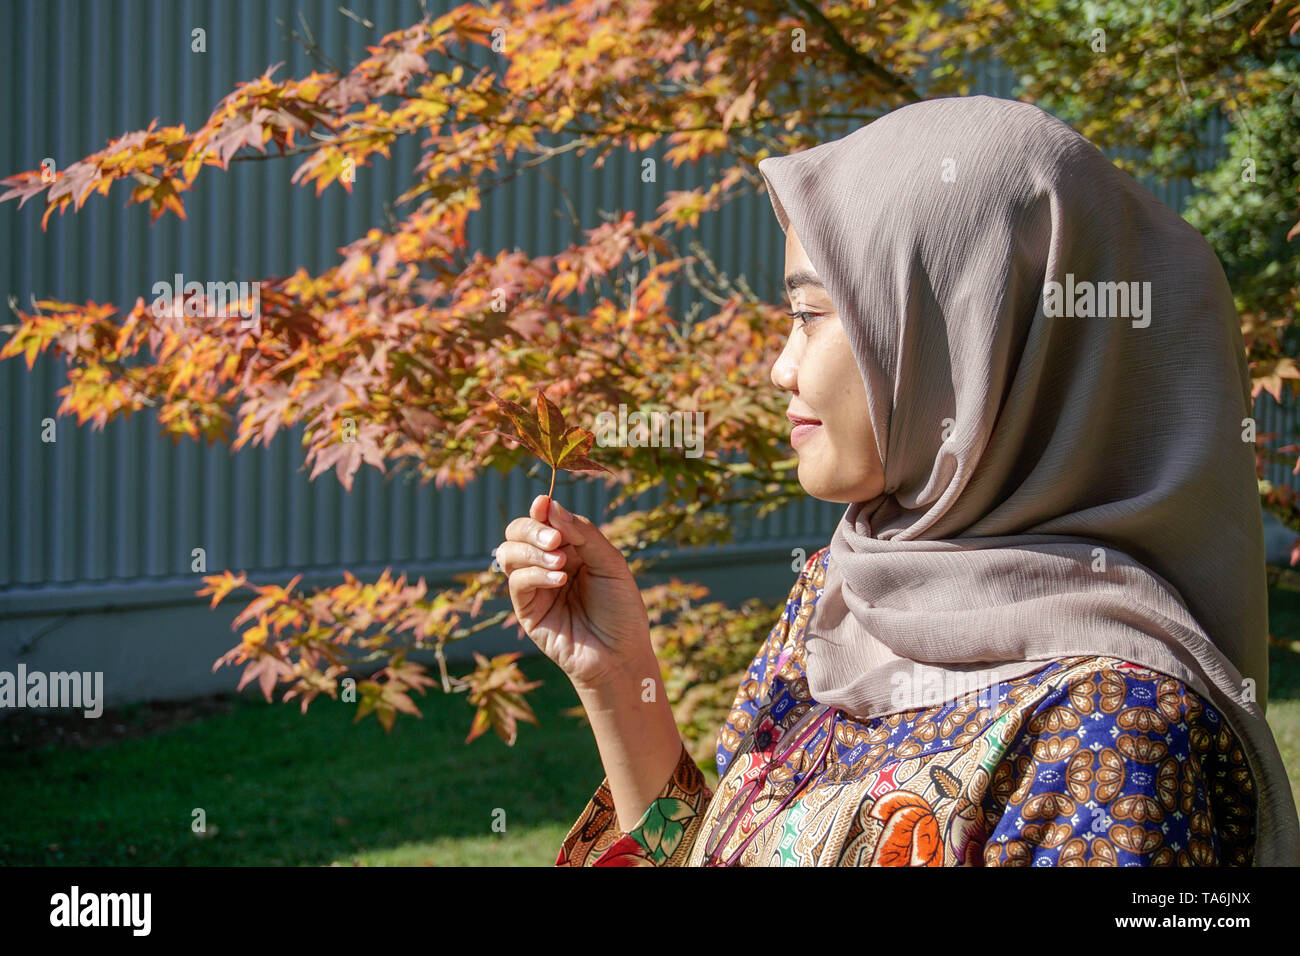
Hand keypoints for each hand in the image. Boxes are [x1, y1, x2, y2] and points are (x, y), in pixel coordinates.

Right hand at [497, 494, 653, 691]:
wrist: (621, 654)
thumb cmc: (621, 609)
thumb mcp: (610, 563)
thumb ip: (582, 533)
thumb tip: (548, 505)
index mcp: (570, 548)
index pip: (544, 519)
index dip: (541, 510)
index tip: (543, 504)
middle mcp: (548, 563)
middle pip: (518, 532)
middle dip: (531, 528)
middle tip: (554, 539)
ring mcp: (535, 586)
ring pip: (508, 553)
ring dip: (531, 551)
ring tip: (560, 562)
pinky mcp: (527, 610)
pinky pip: (516, 582)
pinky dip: (535, 574)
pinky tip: (559, 580)